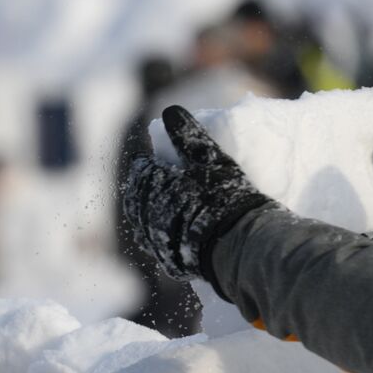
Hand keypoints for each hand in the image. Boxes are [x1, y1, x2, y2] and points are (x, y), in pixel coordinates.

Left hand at [123, 105, 275, 283]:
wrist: (235, 247)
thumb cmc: (221, 197)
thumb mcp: (208, 159)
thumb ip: (188, 134)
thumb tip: (171, 110)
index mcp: (148, 189)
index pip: (139, 170)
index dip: (144, 163)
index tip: (148, 158)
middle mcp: (145, 218)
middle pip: (138, 199)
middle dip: (144, 188)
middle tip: (153, 181)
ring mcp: (156, 243)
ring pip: (145, 224)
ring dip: (150, 213)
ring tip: (162, 207)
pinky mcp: (169, 262)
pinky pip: (159, 246)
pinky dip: (162, 235)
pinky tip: (171, 233)